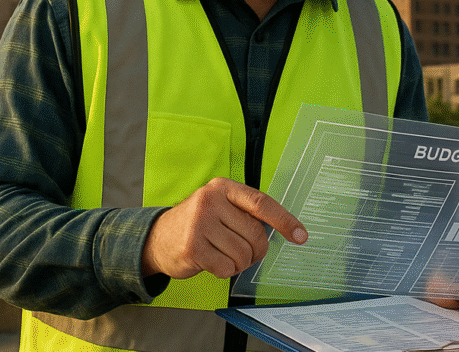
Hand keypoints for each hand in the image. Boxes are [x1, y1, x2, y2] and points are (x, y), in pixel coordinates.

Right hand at [141, 177, 306, 279]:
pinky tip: (213, 262)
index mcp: (223, 188)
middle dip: (257, 252)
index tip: (301, 236)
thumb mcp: (221, 206)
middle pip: (255, 235)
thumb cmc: (200, 223)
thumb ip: (246, 213)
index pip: (261, 203)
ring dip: (240, 263)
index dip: (284, 220)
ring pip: (242, 254)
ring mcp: (199, 224)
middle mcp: (210, 201)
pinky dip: (226, 271)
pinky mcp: (192, 247)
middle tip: (248, 255)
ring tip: (226, 256)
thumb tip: (286, 229)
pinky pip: (227, 268)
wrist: (158, 238)